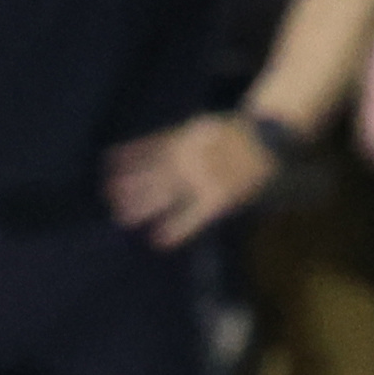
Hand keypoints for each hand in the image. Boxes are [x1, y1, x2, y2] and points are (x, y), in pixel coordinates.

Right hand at [106, 115, 281, 248]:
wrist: (264, 132)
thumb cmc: (254, 170)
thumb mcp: (242, 195)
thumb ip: (213, 208)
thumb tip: (181, 222)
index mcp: (219, 194)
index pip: (192, 217)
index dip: (175, 230)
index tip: (156, 242)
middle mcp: (199, 174)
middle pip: (164, 194)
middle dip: (141, 206)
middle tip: (121, 218)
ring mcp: (188, 153)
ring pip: (152, 170)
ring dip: (129, 182)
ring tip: (109, 194)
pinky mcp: (181, 133)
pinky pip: (151, 144)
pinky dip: (130, 152)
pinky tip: (111, 159)